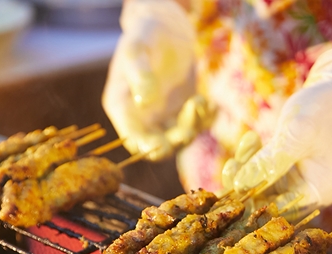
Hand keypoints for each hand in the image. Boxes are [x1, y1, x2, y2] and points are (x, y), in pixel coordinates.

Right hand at [102, 0, 195, 160]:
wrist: (165, 28)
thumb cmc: (145, 34)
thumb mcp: (138, 48)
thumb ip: (139, 72)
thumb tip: (143, 100)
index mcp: (121, 106)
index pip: (132, 138)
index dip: (146, 146)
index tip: (163, 142)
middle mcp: (141, 118)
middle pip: (158, 148)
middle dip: (176, 138)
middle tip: (190, 112)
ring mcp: (163, 117)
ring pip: (180, 139)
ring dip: (194, 126)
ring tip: (200, 100)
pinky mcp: (182, 112)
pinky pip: (196, 127)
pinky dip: (205, 120)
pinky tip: (210, 103)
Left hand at [229, 46, 331, 207]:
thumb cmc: (324, 109)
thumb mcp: (296, 133)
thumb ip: (270, 161)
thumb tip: (240, 185)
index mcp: (321, 190)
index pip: (280, 209)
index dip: (254, 200)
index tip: (235, 184)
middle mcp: (312, 192)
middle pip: (269, 200)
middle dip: (247, 183)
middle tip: (230, 165)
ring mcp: (300, 182)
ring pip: (262, 186)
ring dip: (247, 167)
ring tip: (247, 141)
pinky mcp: (290, 170)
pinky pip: (264, 172)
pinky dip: (254, 158)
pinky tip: (252, 139)